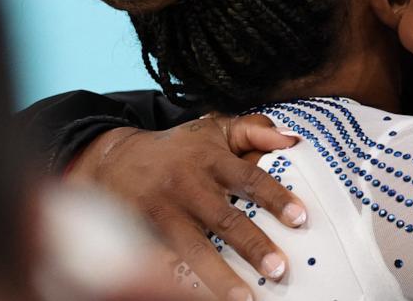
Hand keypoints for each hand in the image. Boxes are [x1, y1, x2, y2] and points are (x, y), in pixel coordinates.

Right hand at [68, 114, 304, 300]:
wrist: (112, 160)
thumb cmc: (178, 149)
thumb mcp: (214, 129)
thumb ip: (255, 131)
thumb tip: (294, 140)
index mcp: (211, 160)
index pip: (250, 178)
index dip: (276, 198)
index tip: (300, 218)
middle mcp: (188, 186)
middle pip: (225, 219)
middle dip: (253, 246)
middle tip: (279, 269)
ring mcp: (163, 213)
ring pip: (193, 248)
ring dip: (220, 276)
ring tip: (245, 299)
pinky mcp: (142, 235)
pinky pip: (163, 263)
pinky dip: (179, 284)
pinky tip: (198, 299)